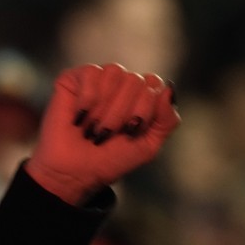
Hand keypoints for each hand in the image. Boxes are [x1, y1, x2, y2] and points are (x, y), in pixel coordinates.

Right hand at [26, 63, 179, 203]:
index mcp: (143, 97)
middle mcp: (123, 84)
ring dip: (105, 108)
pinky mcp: (74, 79)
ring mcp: (99, 80)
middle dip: (123, 113)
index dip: (144, 108)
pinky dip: (88, 99)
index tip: (131, 131)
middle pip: (136, 80)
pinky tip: (80, 116)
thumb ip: (167, 120)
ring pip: (115, 73)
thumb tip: (169, 90)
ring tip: (93, 128)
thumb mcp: (148, 146)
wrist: (75, 172)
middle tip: (107, 134)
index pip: (155, 84)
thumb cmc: (111, 160)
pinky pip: (91, 73)